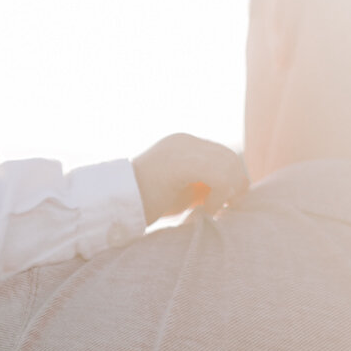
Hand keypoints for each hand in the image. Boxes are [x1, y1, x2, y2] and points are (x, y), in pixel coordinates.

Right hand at [132, 134, 247, 225]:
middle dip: (235, 183)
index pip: (223, 153)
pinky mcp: (181, 163)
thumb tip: (233, 191)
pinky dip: (218, 196)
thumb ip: (204, 184)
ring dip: (227, 191)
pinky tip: (205, 210)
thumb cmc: (145, 203)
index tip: (227, 202)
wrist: (115, 204)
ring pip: (227, 164)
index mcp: (183, 143)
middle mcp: (185, 140)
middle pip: (229, 156)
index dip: (232, 178)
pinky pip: (218, 176)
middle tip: (228, 207)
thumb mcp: (181, 190)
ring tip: (212, 210)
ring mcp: (182, 148)